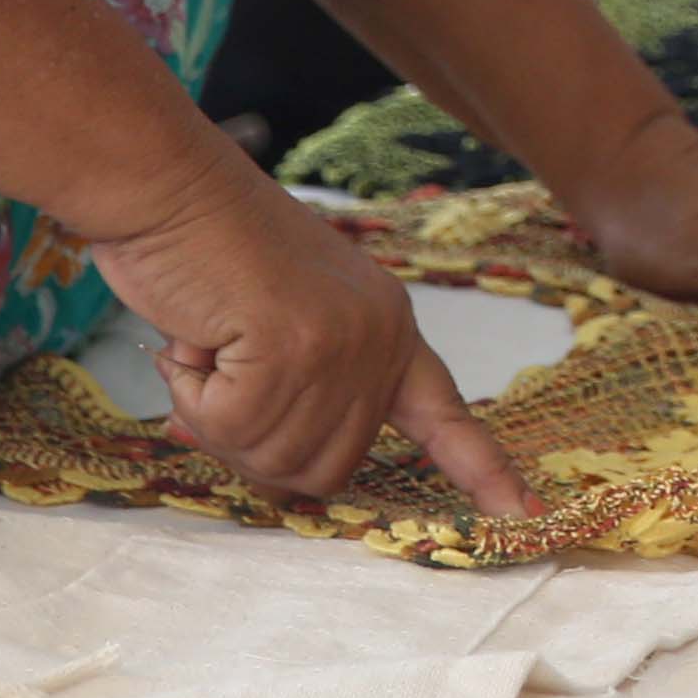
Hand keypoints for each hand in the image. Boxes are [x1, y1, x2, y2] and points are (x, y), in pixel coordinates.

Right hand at [77, 144, 535, 516]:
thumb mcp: (277, 321)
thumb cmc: (207, 250)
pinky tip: (192, 341)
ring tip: (207, 345)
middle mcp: (380, 338)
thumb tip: (267, 465)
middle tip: (216, 377)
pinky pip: (229, 429)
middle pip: (326, 469)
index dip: (482, 470)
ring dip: (217, 418)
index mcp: (388, 328)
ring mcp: (341, 346)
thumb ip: (291, 391)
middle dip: (255, 443)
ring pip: (275, 460)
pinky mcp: (292, 349)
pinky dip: (193, 397)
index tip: (528, 513)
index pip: (446, 413)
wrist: (169, 184)